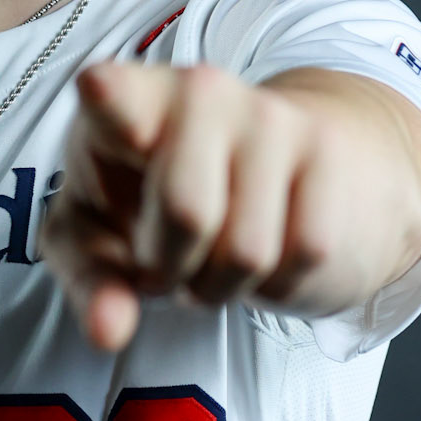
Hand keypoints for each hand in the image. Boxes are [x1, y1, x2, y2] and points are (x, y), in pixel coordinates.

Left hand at [41, 60, 420, 351]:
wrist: (271, 169)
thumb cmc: (155, 202)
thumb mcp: (100, 241)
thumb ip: (94, 285)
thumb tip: (111, 332)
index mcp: (128, 104)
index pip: (116, 96)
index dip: (109, 98)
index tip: (98, 88)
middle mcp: (200, 91)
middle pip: (189, 213)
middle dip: (172, 267)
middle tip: (165, 258)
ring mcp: (270, 115)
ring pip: (248, 251)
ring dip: (222, 282)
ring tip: (211, 252)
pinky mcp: (326, 149)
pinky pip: (303, 254)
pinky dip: (276, 280)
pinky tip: (262, 248)